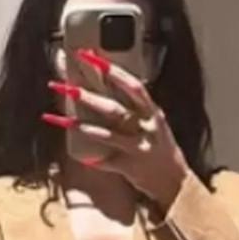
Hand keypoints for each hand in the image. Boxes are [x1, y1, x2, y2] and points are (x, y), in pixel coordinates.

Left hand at [43, 51, 187, 208]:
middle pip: (114, 109)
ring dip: (83, 126)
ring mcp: (138, 149)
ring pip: (108, 135)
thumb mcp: (155, 123)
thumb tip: (111, 85)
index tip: (92, 57)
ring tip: (62, 118)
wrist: (176, 182)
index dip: (112, 71)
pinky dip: (94, 160)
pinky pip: (108, 161)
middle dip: (89, 97)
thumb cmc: (161, 148)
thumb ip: (136, 107)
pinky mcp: (130, 167)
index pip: (133, 86)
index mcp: (153, 113)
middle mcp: (146, 128)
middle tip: (66, 87)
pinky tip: (79, 156)